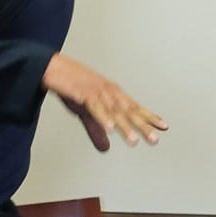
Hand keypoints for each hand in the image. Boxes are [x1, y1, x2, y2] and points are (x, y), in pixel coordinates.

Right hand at [41, 54, 167, 151]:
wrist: (52, 68)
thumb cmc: (70, 86)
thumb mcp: (85, 112)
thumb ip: (96, 130)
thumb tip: (106, 148)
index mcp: (111, 93)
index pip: (134, 107)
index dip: (148, 117)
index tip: (163, 126)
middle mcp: (108, 91)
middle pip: (128, 111)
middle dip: (142, 125)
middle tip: (154, 138)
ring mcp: (96, 91)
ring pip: (114, 111)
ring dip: (124, 126)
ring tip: (133, 140)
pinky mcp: (82, 93)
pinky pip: (95, 107)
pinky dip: (102, 117)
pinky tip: (110, 128)